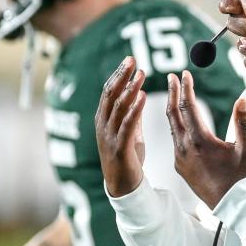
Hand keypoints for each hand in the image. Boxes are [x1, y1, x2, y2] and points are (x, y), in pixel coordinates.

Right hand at [95, 56, 146, 197]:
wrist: (123, 186)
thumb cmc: (127, 159)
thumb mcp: (129, 132)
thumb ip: (132, 115)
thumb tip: (138, 94)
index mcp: (103, 119)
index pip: (109, 91)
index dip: (119, 74)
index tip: (130, 60)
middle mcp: (103, 125)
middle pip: (110, 94)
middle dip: (122, 75)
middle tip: (132, 59)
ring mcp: (109, 136)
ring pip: (118, 107)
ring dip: (130, 88)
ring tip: (141, 74)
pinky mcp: (119, 147)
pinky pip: (127, 124)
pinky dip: (135, 108)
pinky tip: (143, 95)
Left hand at [166, 70, 245, 207]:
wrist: (229, 204)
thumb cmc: (240, 177)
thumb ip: (243, 123)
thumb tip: (241, 100)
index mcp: (201, 141)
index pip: (188, 107)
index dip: (186, 89)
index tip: (185, 74)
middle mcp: (185, 148)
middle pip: (174, 114)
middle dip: (173, 93)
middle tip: (171, 78)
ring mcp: (180, 158)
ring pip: (172, 127)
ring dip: (173, 110)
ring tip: (175, 95)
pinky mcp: (179, 166)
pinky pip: (174, 141)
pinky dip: (175, 126)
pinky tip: (180, 122)